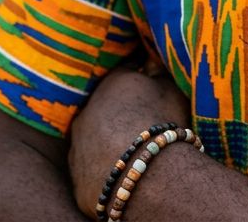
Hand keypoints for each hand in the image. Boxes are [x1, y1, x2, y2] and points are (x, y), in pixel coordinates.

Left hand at [69, 62, 190, 217]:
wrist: (146, 175)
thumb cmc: (163, 124)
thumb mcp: (170, 88)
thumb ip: (158, 73)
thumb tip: (151, 66)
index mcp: (110, 84)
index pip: (126, 75)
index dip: (141, 84)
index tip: (154, 95)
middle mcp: (86, 112)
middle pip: (105, 109)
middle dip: (120, 115)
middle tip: (144, 129)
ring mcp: (77, 148)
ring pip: (94, 142)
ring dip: (109, 146)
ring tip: (135, 158)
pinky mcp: (77, 181)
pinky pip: (93, 174)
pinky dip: (106, 174)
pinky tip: (125, 179)